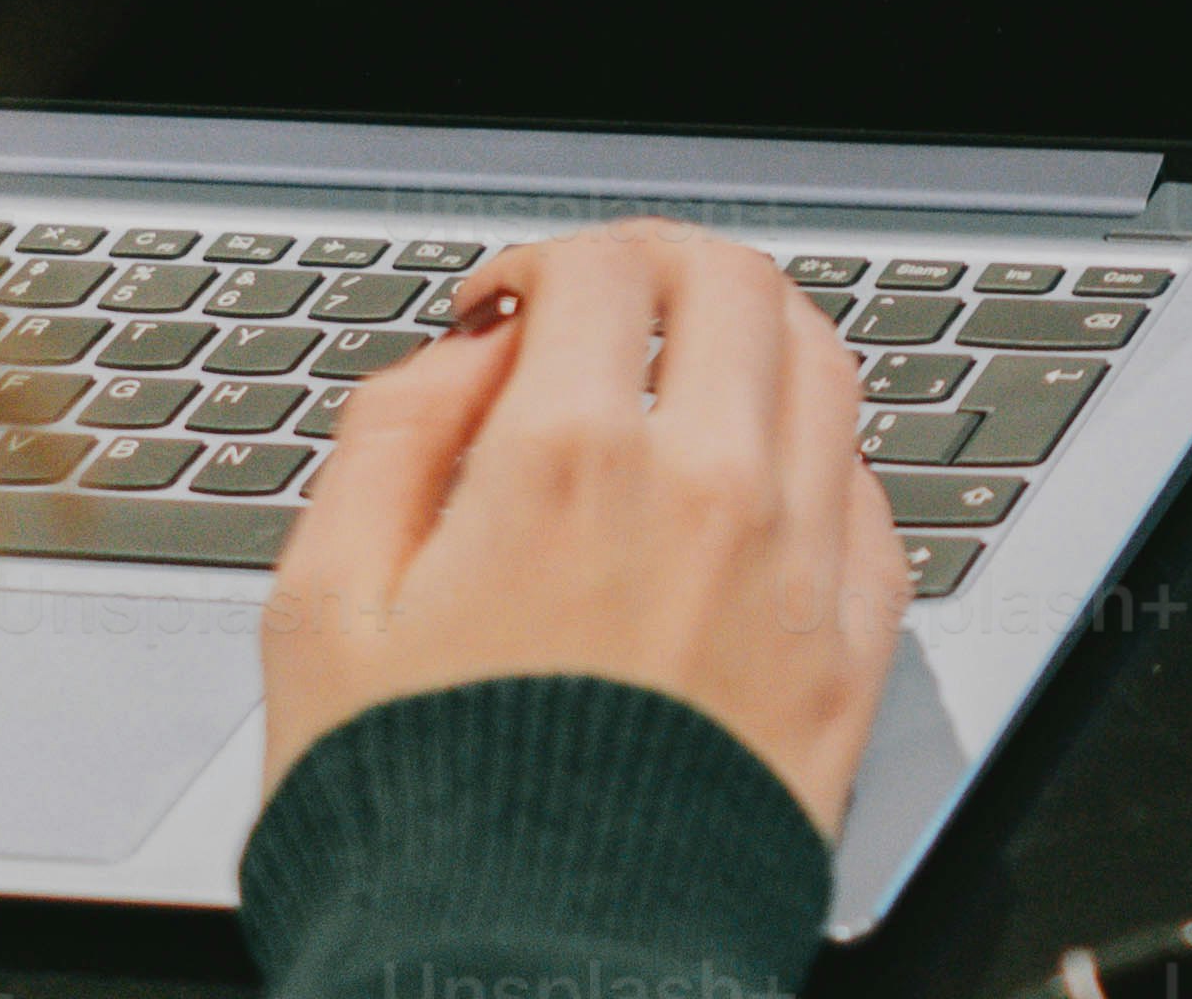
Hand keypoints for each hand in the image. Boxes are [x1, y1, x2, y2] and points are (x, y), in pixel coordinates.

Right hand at [257, 222, 902, 832]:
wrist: (520, 979)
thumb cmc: (410, 817)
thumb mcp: (322, 615)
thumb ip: (387, 442)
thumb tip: (469, 355)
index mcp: (569, 466)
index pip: (605, 272)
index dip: (546, 265)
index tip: (511, 308)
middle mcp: (710, 493)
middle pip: (737, 289)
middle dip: (664, 269)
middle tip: (610, 304)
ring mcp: (800, 569)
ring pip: (824, 370)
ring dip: (757, 337)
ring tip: (691, 369)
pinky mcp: (853, 651)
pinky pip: (870, 495)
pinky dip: (816, 453)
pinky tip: (759, 482)